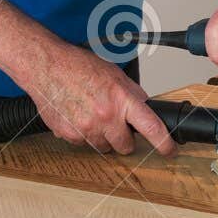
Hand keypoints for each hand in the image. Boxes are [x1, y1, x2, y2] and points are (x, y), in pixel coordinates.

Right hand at [22, 42, 175, 156]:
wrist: (48, 67)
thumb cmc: (78, 66)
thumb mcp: (114, 74)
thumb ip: (131, 93)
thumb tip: (144, 106)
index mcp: (121, 99)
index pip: (151, 127)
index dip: (164, 143)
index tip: (169, 150)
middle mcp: (105, 116)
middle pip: (125, 146)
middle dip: (124, 139)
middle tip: (116, 125)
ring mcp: (86, 128)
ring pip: (103, 147)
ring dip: (102, 137)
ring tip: (92, 115)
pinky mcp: (69, 135)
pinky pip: (83, 144)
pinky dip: (83, 134)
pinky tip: (78, 116)